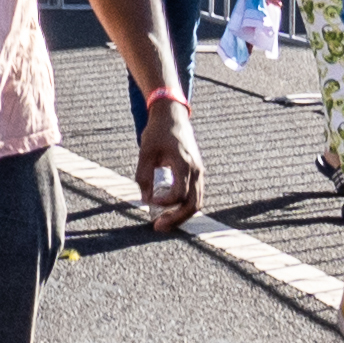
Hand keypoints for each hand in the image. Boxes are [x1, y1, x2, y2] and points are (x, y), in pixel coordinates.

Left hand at [134, 91, 204, 227]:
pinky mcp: (197, 173)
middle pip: (193, 204)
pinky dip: (185, 207)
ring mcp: (199, 172)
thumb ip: (144, 176)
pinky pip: (196, 196)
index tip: (151, 202)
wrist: (172, 115)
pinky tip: (170, 211)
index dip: (166, 203)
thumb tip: (145, 200)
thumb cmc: (158, 131)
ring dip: (182, 215)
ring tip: (164, 223)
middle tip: (158, 227)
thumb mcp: (145, 151)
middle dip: (176, 218)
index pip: (180, 193)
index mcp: (184, 163)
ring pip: (197, 202)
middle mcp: (196, 170)